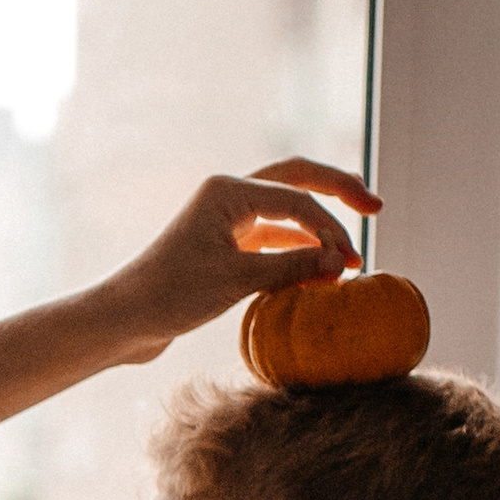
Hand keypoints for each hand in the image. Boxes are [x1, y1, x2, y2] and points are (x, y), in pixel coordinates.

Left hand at [99, 159, 375, 364]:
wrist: (124, 319)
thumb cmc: (171, 295)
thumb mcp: (238, 281)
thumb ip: (293, 266)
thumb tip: (342, 261)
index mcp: (229, 190)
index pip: (297, 199)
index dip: (330, 230)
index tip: (351, 264)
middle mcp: (228, 196)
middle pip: (296, 180)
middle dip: (337, 191)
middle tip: (375, 206)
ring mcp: (224, 220)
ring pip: (285, 211)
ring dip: (316, 229)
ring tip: (349, 257)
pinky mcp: (222, 247)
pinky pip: (271, 239)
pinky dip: (295, 251)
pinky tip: (318, 271)